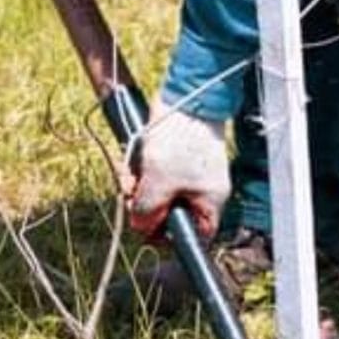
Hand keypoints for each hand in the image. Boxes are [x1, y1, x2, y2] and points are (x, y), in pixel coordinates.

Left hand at [123, 107, 230, 241]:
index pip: (196, 234)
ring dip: (139, 189)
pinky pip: (156, 177)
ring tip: (128, 178)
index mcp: (210, 200)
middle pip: (171, 213)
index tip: (148, 229)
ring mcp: (188, 174)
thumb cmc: (180, 141)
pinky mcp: (175, 160)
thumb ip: (148, 211)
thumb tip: (140, 227)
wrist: (183, 101)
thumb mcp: (159, 183)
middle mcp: (202, 190)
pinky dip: (142, 174)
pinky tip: (131, 166)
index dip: (171, 237)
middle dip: (146, 207)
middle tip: (130, 198)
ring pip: (160, 194)